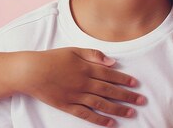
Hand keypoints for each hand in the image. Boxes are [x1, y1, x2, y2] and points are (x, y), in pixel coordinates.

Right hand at [14, 47, 145, 126]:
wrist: (31, 72)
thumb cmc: (52, 58)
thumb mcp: (74, 50)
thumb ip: (94, 55)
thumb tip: (112, 61)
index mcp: (87, 68)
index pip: (110, 75)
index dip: (124, 80)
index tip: (136, 84)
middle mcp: (84, 83)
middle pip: (110, 91)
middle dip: (127, 96)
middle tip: (141, 101)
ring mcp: (76, 95)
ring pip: (101, 104)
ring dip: (118, 109)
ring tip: (131, 113)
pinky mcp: (67, 106)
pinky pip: (86, 114)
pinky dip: (99, 119)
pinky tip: (111, 123)